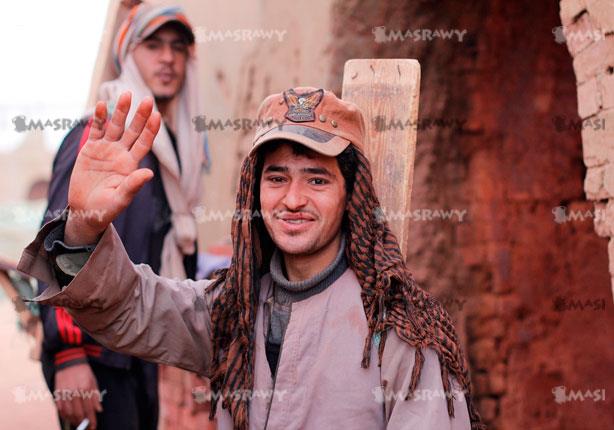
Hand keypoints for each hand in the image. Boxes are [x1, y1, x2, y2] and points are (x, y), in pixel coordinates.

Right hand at [55, 363, 102, 428]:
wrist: (69, 360)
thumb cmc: (84, 371)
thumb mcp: (93, 381)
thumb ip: (95, 397)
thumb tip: (98, 410)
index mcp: (85, 388)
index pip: (89, 409)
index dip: (91, 420)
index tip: (93, 427)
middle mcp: (74, 392)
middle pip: (78, 413)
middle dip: (83, 423)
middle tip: (86, 427)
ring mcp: (64, 393)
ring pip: (69, 413)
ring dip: (74, 421)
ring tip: (78, 423)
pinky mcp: (57, 394)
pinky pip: (60, 409)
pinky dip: (64, 416)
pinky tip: (69, 418)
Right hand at [65, 91, 160, 245]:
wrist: (87, 211)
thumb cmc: (107, 208)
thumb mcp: (121, 198)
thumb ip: (133, 185)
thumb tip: (149, 173)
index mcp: (131, 164)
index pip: (144, 143)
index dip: (151, 130)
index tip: (157, 116)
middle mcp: (121, 154)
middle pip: (133, 131)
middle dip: (140, 116)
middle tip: (148, 99)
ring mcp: (106, 150)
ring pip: (115, 127)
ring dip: (121, 111)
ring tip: (126, 94)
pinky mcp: (90, 149)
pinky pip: (96, 130)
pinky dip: (99, 118)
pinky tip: (103, 104)